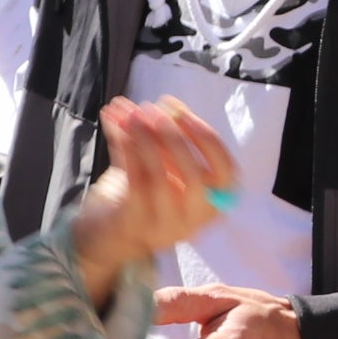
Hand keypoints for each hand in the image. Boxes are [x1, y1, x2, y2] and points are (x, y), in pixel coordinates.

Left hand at [66, 97, 236, 307]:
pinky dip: (125, 148)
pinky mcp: (135, 224)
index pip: (226, 173)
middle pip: (194, 177)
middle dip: (174, 137)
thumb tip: (169, 105)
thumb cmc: (147, 192)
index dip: (207, 140)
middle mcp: (194, 220)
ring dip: (145, 138)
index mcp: (213, 203)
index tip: (183, 113)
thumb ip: (171, 139)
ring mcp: (165, 227)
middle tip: (153, 109)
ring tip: (132, 112)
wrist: (111, 233)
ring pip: (159, 177)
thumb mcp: (167, 167)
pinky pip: (133, 181)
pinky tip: (116, 124)